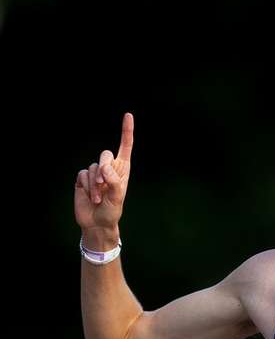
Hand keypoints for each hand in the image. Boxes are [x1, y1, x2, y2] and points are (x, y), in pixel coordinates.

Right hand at [74, 112, 133, 230]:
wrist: (97, 223)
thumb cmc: (112, 211)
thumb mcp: (118, 198)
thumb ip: (113, 181)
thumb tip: (104, 167)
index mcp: (123, 170)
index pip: (125, 147)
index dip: (126, 131)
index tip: (128, 115)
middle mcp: (109, 169)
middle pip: (105, 154)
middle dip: (104, 168)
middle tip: (104, 185)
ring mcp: (95, 173)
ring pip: (93, 167)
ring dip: (95, 185)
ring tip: (99, 198)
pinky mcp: (83, 179)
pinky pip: (83, 174)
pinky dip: (87, 186)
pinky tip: (91, 196)